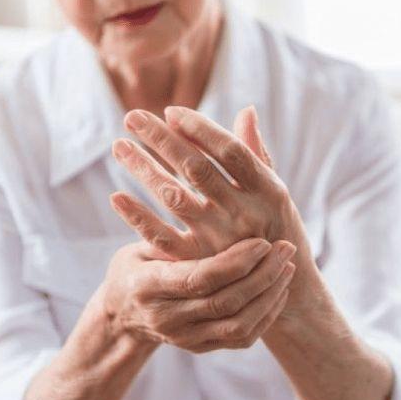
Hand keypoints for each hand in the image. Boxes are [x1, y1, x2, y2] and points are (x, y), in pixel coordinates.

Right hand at [98, 237, 295, 352]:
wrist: (122, 316)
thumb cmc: (134, 268)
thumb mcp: (139, 246)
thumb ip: (170, 233)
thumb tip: (200, 197)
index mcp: (148, 287)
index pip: (200, 278)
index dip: (235, 262)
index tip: (263, 241)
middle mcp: (167, 319)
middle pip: (225, 303)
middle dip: (262, 275)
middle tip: (285, 248)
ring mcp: (185, 338)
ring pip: (238, 325)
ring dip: (269, 296)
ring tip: (287, 267)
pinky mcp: (200, 348)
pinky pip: (241, 338)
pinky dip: (265, 315)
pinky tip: (278, 290)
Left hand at [110, 106, 319, 320]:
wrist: (284, 289)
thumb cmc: (278, 230)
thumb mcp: (276, 193)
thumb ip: (257, 154)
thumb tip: (246, 110)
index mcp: (268, 191)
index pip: (230, 152)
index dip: (200, 128)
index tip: (171, 111)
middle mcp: (244, 214)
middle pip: (197, 169)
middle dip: (162, 139)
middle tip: (132, 117)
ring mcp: (220, 241)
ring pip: (174, 197)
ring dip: (143, 169)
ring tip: (119, 146)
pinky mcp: (199, 263)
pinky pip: (163, 239)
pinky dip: (138, 218)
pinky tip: (116, 197)